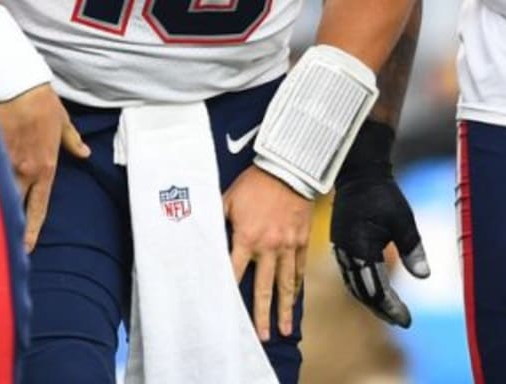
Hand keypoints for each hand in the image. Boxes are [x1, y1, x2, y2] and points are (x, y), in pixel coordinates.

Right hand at [0, 82, 88, 251]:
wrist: (19, 85)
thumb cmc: (42, 102)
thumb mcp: (62, 122)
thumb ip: (72, 141)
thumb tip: (85, 153)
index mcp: (44, 169)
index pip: (37, 208)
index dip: (30, 231)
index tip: (24, 250)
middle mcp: (23, 172)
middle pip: (11, 208)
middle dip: (4, 226)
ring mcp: (1, 165)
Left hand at [223, 164, 312, 341]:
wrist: (288, 168)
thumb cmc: (255, 182)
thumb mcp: (229, 198)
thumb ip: (218, 218)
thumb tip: (203, 233)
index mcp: (246, 237)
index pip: (234, 272)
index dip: (229, 292)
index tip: (226, 313)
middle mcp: (268, 247)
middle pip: (263, 287)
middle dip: (262, 314)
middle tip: (262, 336)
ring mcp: (288, 245)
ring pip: (286, 283)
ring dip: (285, 308)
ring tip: (286, 328)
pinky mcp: (302, 240)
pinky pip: (300, 267)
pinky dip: (298, 284)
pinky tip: (296, 296)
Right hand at [330, 119, 428, 327]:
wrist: (359, 172)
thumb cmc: (383, 193)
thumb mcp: (403, 220)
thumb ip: (412, 249)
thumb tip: (424, 276)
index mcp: (361, 248)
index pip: (375, 289)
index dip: (391, 307)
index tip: (407, 320)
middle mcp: (346, 252)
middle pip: (362, 292)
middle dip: (381, 308)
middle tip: (400, 319)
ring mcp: (340, 247)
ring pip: (353, 284)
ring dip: (370, 299)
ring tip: (388, 310)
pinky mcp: (340, 242)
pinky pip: (349, 273)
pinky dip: (362, 286)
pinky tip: (374, 288)